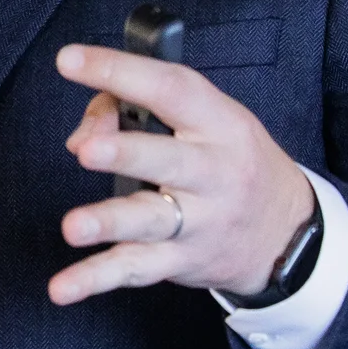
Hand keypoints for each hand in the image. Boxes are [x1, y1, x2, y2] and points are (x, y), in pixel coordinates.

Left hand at [47, 44, 315, 304]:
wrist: (286, 232)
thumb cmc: (227, 159)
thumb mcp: (205, 120)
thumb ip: (134, 113)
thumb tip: (79, 141)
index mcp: (219, 125)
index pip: (171, 89)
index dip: (120, 71)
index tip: (69, 59)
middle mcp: (213, 173)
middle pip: (168, 161)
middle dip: (127, 154)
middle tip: (87, 150)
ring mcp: (198, 222)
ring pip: (150, 220)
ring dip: (109, 223)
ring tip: (73, 227)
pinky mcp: (180, 261)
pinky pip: (135, 269)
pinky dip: (96, 279)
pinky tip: (61, 288)